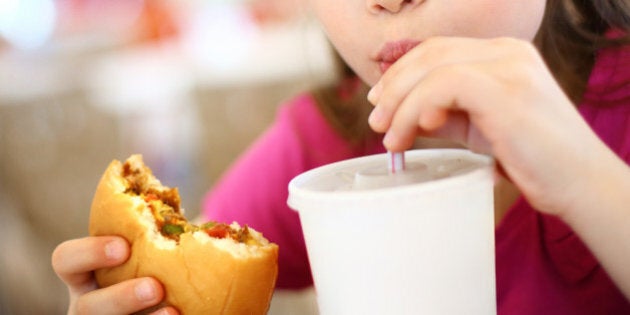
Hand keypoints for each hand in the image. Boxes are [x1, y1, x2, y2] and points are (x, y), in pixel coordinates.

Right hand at [52, 236, 177, 314]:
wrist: (171, 297)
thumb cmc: (159, 265)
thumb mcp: (152, 249)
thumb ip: (162, 234)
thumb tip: (216, 220)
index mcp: (85, 274)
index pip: (66, 260)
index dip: (89, 252)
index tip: (124, 246)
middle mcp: (87, 304)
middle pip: (86, 308)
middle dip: (119, 298)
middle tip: (155, 287)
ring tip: (173, 312)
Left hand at [367, 36, 622, 216]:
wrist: (580, 183)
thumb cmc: (533, 159)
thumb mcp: (481, 128)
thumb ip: (447, 114)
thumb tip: (405, 114)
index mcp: (504, 54)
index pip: (437, 50)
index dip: (402, 73)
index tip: (381, 102)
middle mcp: (507, 51)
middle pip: (429, 54)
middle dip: (394, 88)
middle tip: (377, 121)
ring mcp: (509, 66)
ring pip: (432, 68)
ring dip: (400, 105)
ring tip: (391, 139)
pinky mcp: (505, 89)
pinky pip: (443, 86)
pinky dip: (418, 109)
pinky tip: (414, 132)